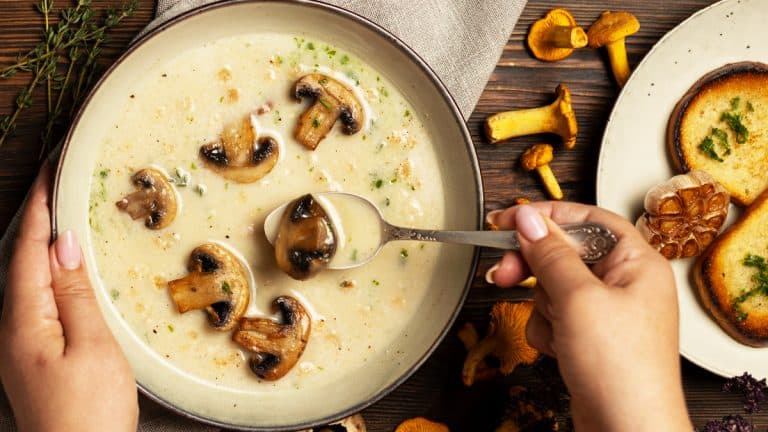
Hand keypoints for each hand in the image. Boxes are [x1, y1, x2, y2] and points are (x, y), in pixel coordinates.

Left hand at [0, 163, 137, 431]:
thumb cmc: (89, 412)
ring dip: (43, 245)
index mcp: (24, 321)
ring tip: (63, 216)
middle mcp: (13, 329)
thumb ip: (75, 294)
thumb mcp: (92, 347)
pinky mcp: (33, 356)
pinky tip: (64, 272)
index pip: (29, 251)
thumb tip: (64, 246)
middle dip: (38, 220)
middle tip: (58, 185)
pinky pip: (36, 300)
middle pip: (21, 261)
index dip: (41, 210)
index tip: (53, 173)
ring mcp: (20, 345)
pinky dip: (49, 273)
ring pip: (27, 280)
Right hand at [486, 202, 690, 431]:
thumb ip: (549, 253)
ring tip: (555, 329)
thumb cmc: (621, 370)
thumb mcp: (577, 299)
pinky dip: (547, 331)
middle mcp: (625, 283)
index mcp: (637, 262)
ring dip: (543, 307)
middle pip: (565, 253)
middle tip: (505, 272)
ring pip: (554, 286)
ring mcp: (607, 312)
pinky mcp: (590, 337)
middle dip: (534, 266)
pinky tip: (557, 348)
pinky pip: (554, 316)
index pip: (587, 218)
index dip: (546, 215)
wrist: (626, 430)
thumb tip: (528, 217)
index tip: (507, 220)